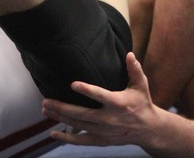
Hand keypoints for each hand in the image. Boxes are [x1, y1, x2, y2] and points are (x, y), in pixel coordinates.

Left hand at [42, 52, 160, 146]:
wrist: (148, 129)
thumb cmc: (142, 102)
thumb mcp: (141, 85)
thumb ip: (134, 69)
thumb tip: (129, 53)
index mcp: (118, 103)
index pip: (100, 96)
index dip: (87, 90)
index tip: (73, 84)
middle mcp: (109, 119)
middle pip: (82, 113)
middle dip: (62, 107)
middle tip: (46, 100)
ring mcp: (104, 131)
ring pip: (78, 125)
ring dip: (60, 118)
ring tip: (45, 109)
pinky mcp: (102, 140)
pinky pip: (81, 140)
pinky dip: (67, 138)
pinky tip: (53, 133)